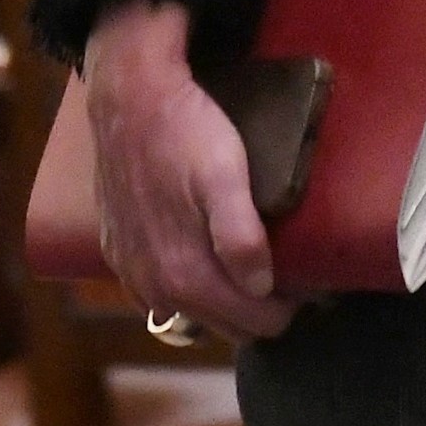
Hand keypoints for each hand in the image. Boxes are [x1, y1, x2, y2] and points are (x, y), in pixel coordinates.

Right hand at [83, 2, 297, 340]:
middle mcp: (156, 288)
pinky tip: (201, 262)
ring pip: (191, 316)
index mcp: (186, 275)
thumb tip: (260, 288)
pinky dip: (185, 292)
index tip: (308, 283)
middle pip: (226, 327)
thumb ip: (241, 237)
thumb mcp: (225, 174)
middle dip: (259, 310)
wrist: (128, 98)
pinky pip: (157, 298)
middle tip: (286, 274)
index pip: (256, 324)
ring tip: (249, 269)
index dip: (288, 307)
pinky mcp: (116, 255)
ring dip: (222, 304)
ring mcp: (132, 274)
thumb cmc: (186, 131)